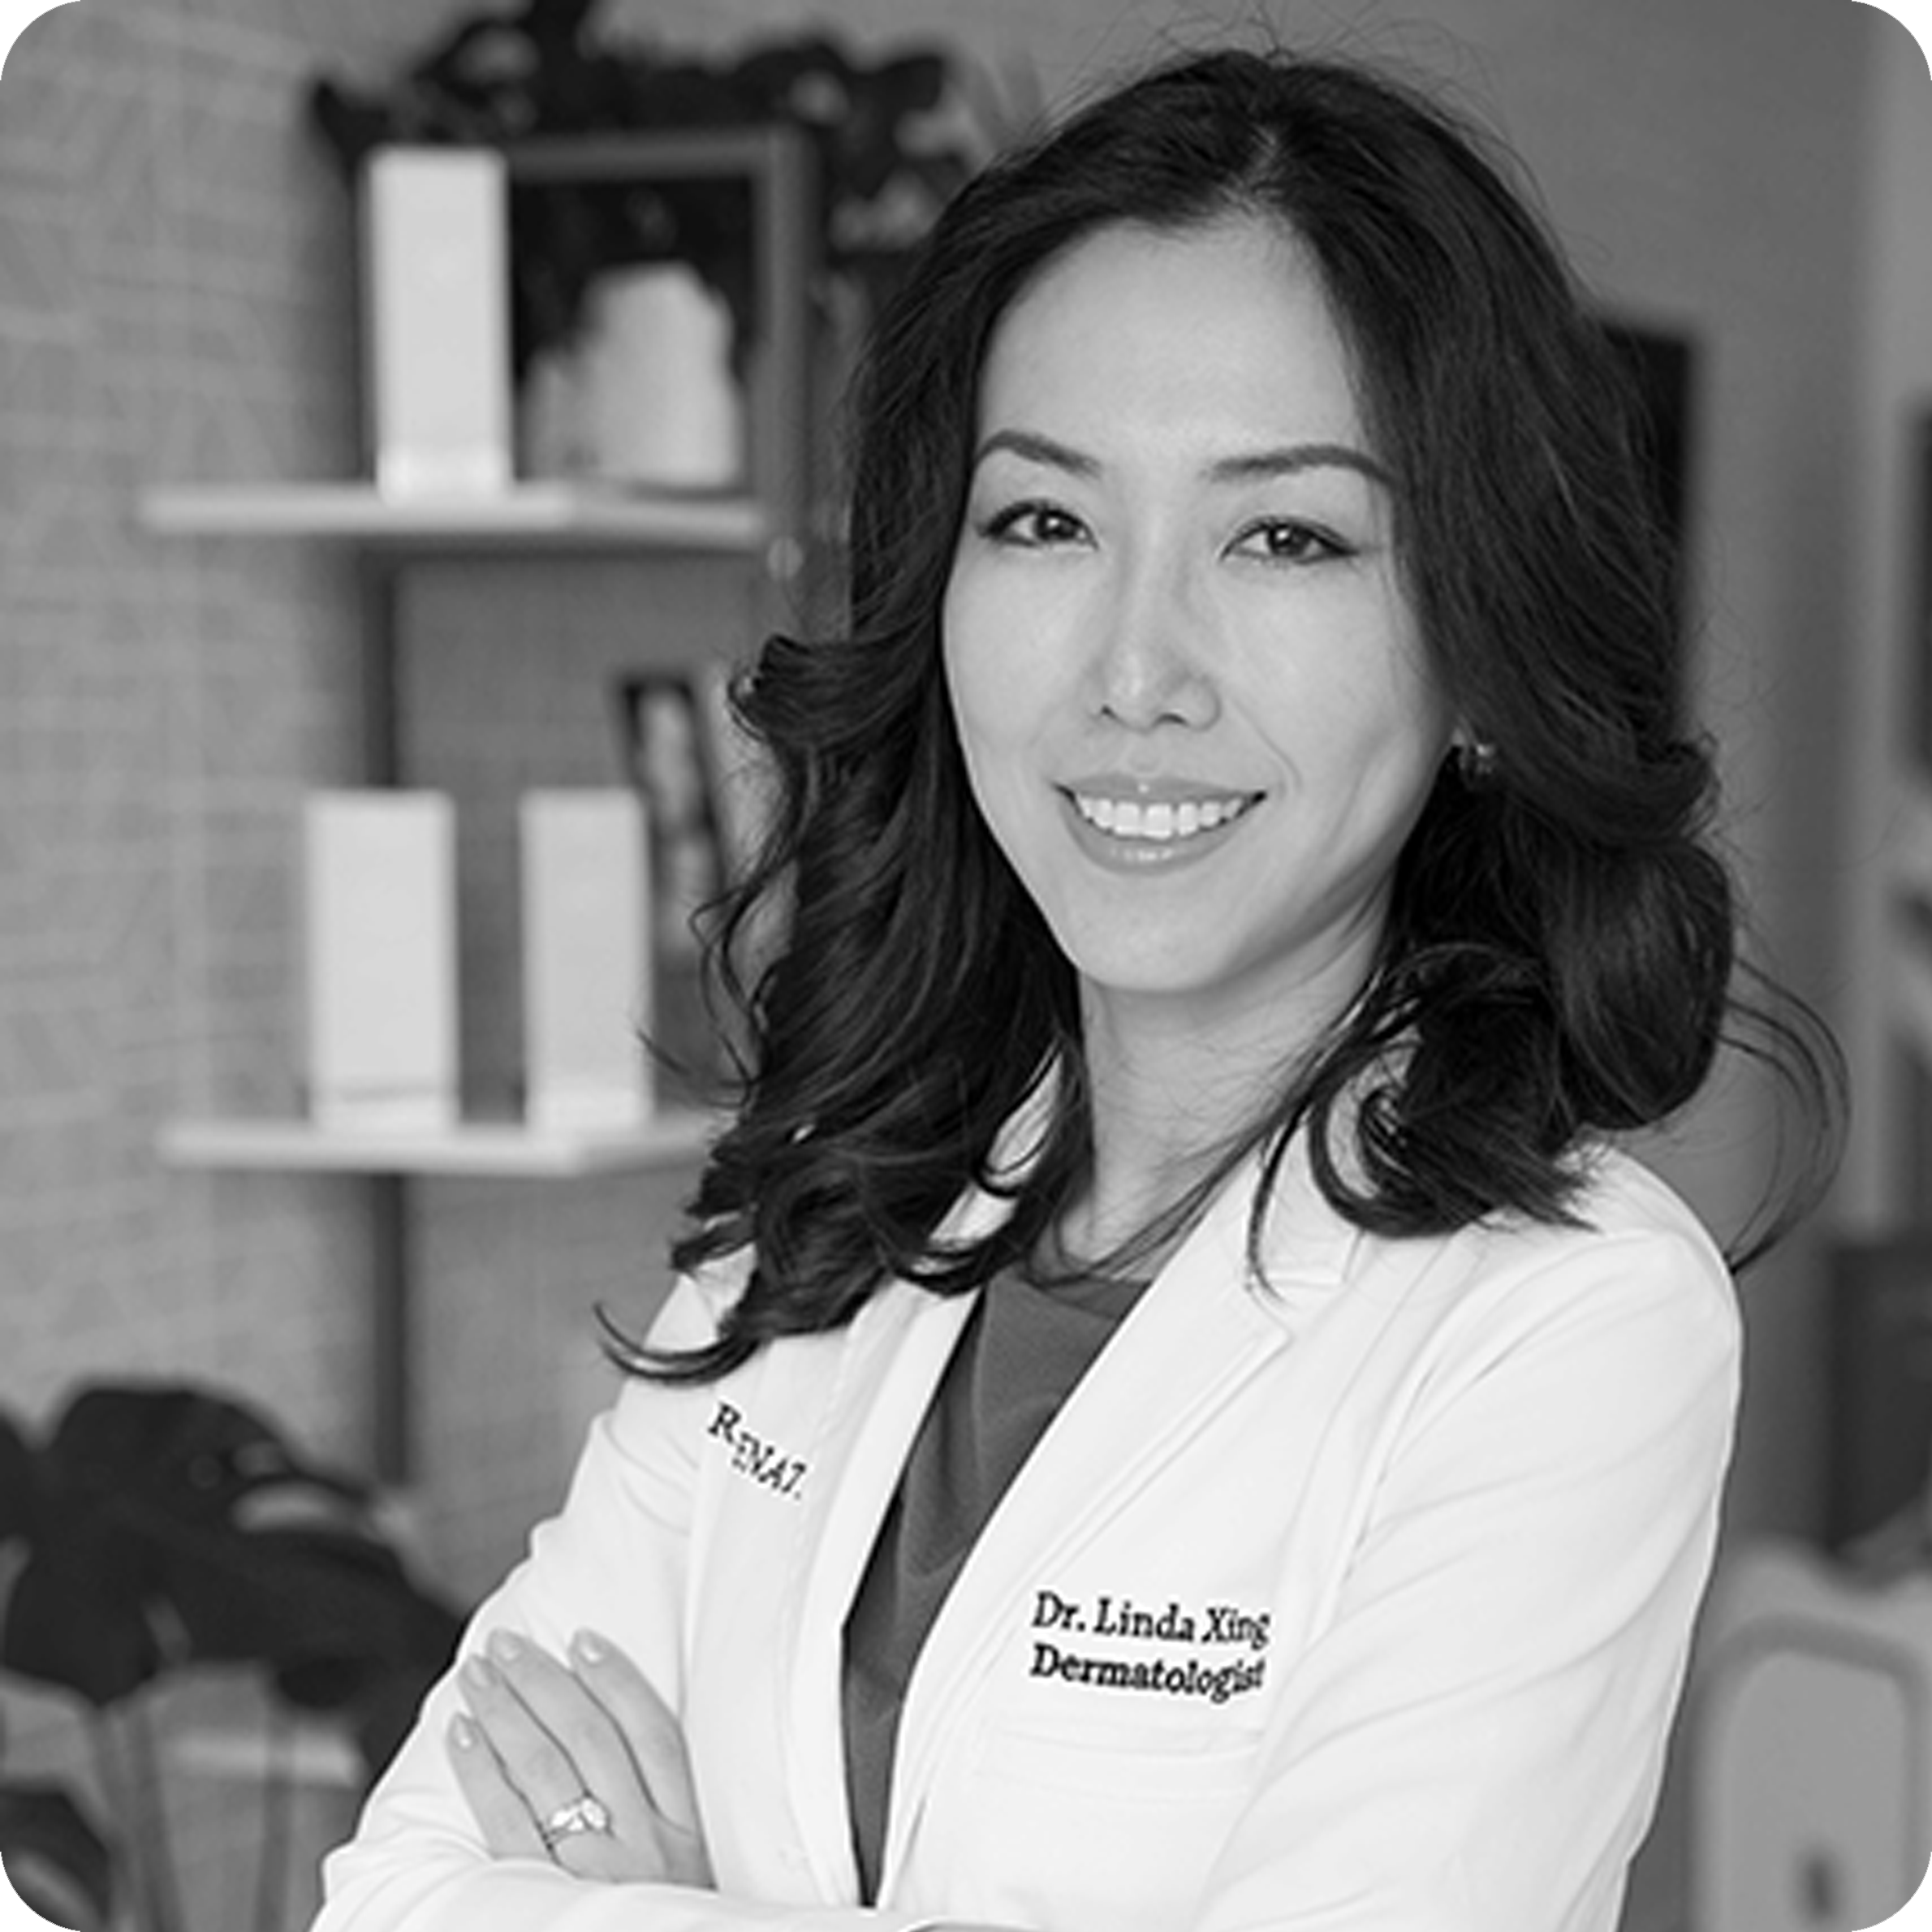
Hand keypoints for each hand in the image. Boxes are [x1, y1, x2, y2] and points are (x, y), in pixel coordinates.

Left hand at [449, 1626, 710, 1885]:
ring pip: (546, 1768)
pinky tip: (462, 1734)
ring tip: (477, 1675)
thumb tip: (620, 1748)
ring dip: (505, 1711)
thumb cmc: (664, 1931)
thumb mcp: (691, 1880)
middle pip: (591, 1740)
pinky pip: (505, 1821)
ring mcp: (594, 1872)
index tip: (583, 1640)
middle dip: (544, 1682)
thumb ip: (666, 1824)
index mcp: (690, 1837)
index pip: (656, 1737)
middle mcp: (647, 1846)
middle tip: (507, 1644)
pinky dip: (480, 1771)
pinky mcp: (544, 1898)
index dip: (619, 1681)